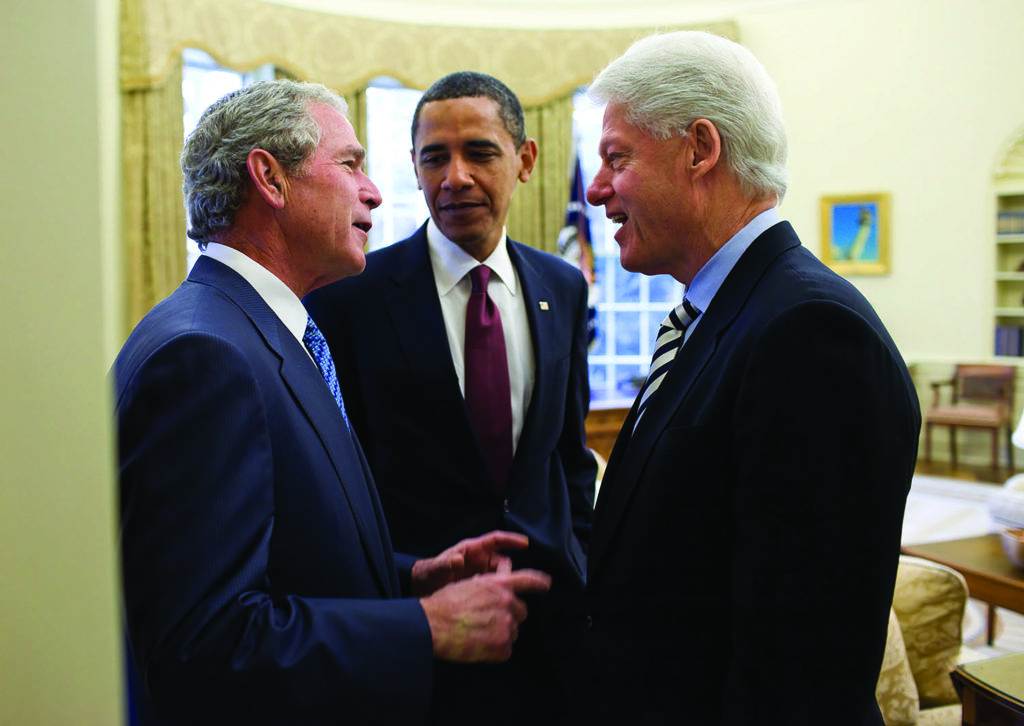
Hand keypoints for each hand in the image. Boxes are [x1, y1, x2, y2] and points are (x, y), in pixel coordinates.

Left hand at [410, 530, 528, 594]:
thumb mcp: (436, 569)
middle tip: (495, 587)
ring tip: (485, 597)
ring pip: (500, 578)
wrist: (421, 590)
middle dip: (503, 574)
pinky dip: (494, 595)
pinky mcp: (479, 587)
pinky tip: (487, 604)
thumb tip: (457, 560)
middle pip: (502, 563)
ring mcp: (480, 573)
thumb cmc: (428, 573)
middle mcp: (479, 560)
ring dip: (498, 587)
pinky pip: (494, 589)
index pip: (496, 540)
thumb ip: (445, 564)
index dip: (511, 540)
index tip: (525, 544)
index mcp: (471, 550)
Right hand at [419, 565, 551, 662]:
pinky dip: (495, 651)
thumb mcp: (468, 584)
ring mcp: (506, 624)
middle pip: (521, 612)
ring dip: (501, 634)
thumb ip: (488, 586)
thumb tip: (495, 590)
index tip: (546, 584)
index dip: (539, 582)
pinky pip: (506, 650)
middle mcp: (507, 602)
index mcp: (499, 584)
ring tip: (478, 634)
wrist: (433, 625)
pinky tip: (478, 647)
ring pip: (513, 632)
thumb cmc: (443, 604)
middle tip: (489, 621)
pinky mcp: (503, 645)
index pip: (527, 580)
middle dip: (510, 616)